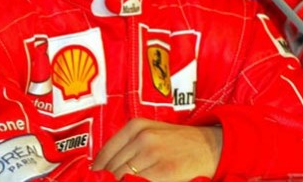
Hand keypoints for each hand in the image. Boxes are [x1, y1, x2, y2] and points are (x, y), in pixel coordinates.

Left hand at [92, 118, 222, 180]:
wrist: (206, 146)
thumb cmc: (177, 141)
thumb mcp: (151, 132)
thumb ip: (128, 144)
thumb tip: (101, 165)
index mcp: (137, 126)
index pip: (106, 152)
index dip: (99, 166)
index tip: (96, 173)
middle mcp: (142, 138)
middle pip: (112, 167)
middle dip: (111, 176)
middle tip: (113, 178)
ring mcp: (151, 155)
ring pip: (123, 176)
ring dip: (124, 180)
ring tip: (134, 177)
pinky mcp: (161, 172)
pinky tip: (145, 179)